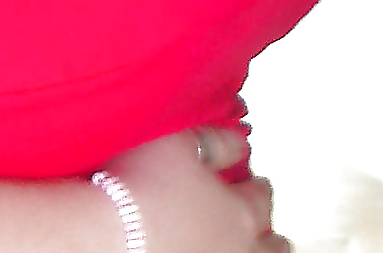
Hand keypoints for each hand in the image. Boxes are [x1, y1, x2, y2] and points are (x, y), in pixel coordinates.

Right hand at [104, 130, 291, 252]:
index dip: (258, 186)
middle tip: (262, 224)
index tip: (254, 182)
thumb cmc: (140, 185)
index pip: (262, 197)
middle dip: (268, 230)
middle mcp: (239, 249)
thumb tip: (243, 142)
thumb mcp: (179, 142)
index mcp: (240, 212)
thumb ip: (217, 141)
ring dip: (259, 252)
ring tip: (247, 247)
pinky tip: (211, 251)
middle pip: (273, 246)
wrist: (108, 234)